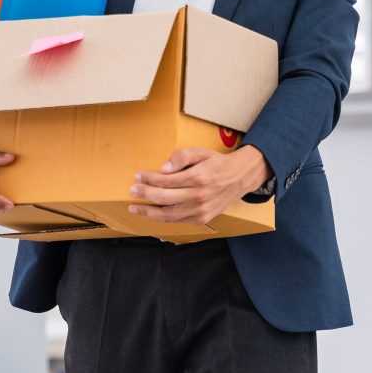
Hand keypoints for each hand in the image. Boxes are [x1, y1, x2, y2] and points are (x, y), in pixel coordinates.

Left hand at [128, 146, 268, 225]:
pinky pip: (178, 220)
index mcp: (198, 177)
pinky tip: (153, 213)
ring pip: (169, 215)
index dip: (149, 179)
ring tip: (135, 208)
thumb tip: (163, 168)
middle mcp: (199, 196)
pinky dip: (163, 218)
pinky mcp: (202, 218)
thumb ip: (182, 156)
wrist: (239, 177)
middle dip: (145, 195)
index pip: (166, 181)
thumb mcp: (201, 152)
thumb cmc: (217, 163)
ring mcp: (201, 210)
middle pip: (164, 198)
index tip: (138, 176)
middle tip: (132, 191)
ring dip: (149, 212)